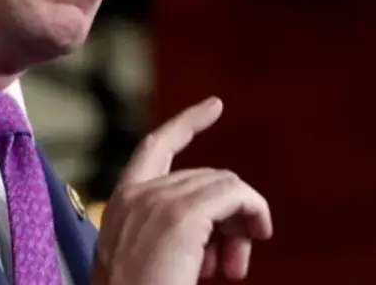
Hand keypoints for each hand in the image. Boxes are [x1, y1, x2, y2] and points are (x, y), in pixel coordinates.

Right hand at [91, 97, 272, 284]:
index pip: (155, 148)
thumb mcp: (151, 262)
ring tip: (233, 270)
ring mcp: (156, 203)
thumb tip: (226, 236)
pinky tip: (254, 239)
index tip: (214, 106)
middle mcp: (135, 196)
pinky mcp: (180, 216)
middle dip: (228, 216)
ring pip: (223, 185)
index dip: (186, 124)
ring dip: (240, 224)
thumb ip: (175, 237)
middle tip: (233, 266)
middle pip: (203, 178)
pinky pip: (234, 195)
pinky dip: (252, 213)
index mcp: (121, 206)